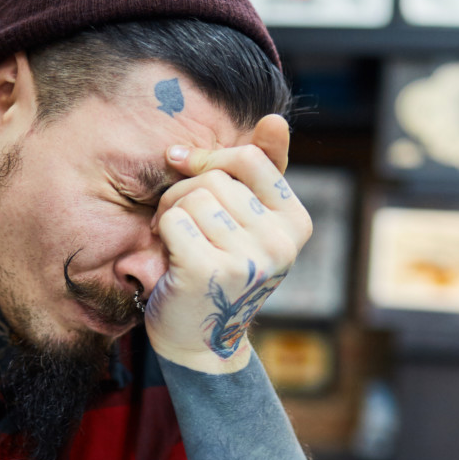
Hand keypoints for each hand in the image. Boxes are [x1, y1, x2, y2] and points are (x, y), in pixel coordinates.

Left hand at [145, 114, 311, 374]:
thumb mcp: (246, 220)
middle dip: (186, 191)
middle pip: (217, 177)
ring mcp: (248, 259)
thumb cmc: (219, 270)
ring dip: (171, 212)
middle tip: (181, 223)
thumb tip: (275, 119)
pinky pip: (175, 221)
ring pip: (194, 196)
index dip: (212, 159)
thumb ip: (261, 172)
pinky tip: (168, 256)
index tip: (186, 169)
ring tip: (175, 241)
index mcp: (296, 224)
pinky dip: (163, 234)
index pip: (251, 159)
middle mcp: (280, 243)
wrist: (199, 341)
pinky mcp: (212, 272)